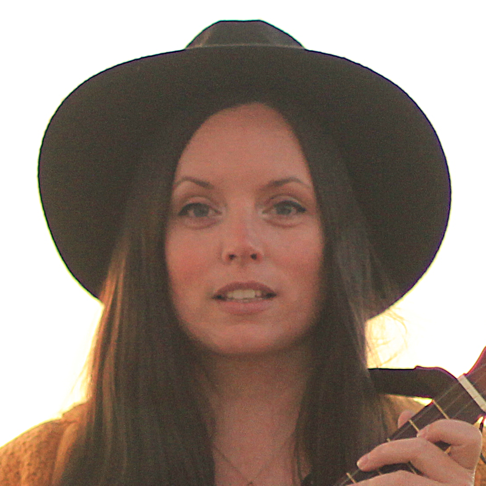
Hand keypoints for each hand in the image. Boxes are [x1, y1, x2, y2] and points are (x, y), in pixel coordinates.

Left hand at [355, 410, 482, 484]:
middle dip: (385, 450)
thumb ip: (417, 447)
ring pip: (404, 478)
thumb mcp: (423, 474)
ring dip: (373, 481)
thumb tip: (407, 413)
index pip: (469, 437)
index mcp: (462, 471)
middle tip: (363, 461)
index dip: (443, 426)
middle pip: (422, 449)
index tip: (415, 430)